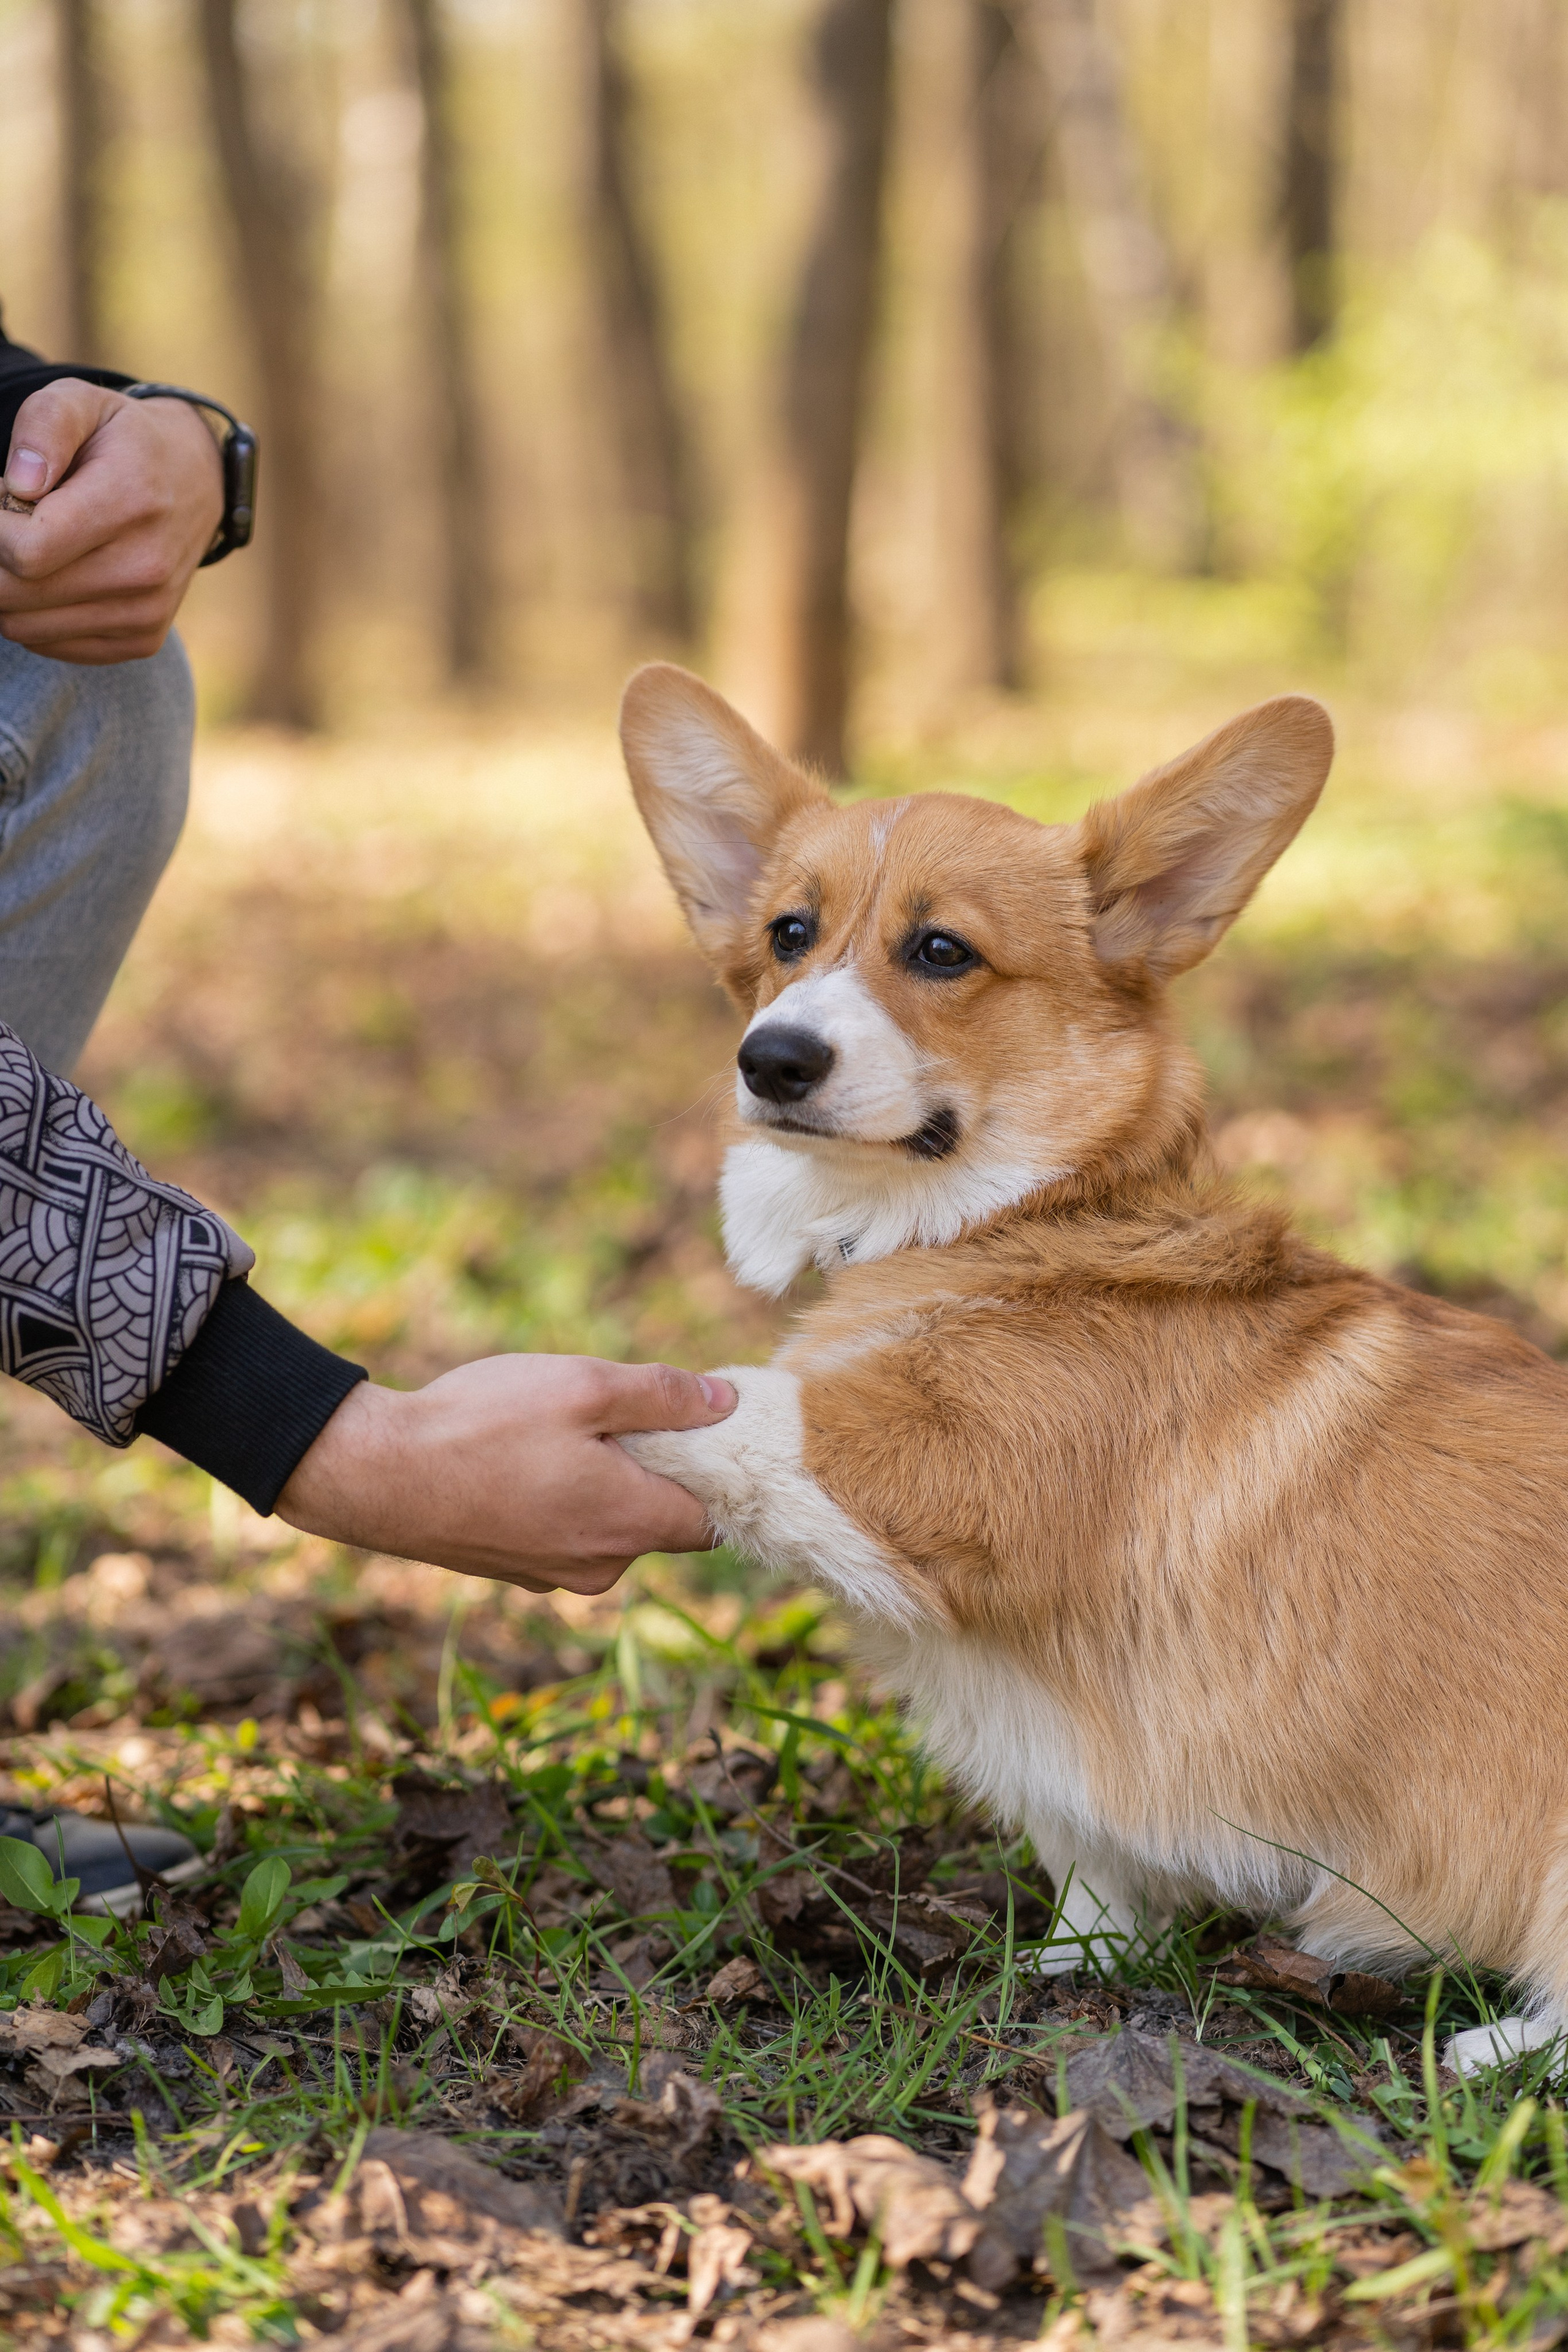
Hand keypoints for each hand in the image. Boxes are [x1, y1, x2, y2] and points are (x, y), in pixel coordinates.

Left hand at [0, 378, 223, 662]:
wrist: (198, 485)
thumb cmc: (124, 441)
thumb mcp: (82, 402)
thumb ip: (44, 426)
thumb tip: (22, 483)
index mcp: (130, 504)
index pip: (27, 551)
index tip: (4, 498)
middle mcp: (145, 569)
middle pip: (17, 594)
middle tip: (11, 522)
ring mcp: (146, 612)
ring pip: (24, 626)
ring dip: (8, 587)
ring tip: (33, 546)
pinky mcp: (142, 639)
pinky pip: (50, 644)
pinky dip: (33, 614)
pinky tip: (54, 576)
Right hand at [275, 1353, 739, 1593]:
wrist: (376, 1474)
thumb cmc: (482, 1425)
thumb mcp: (584, 1386)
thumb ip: (663, 1395)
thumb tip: (724, 1403)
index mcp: (631, 1524)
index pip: (714, 1519)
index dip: (717, 1473)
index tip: (702, 1427)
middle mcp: (601, 1566)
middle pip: (661, 1520)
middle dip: (656, 1469)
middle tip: (618, 1411)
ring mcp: (554, 1575)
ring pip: (609, 1524)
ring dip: (604, 1481)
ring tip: (560, 1429)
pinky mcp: (515, 1570)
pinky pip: (564, 1532)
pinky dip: (562, 1498)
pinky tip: (524, 1457)